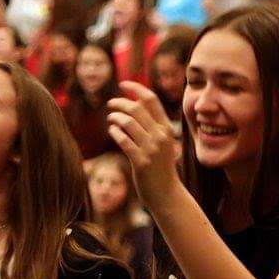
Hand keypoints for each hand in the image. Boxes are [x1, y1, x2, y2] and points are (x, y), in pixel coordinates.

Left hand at [107, 82, 183, 207]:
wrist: (167, 194)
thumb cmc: (161, 167)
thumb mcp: (162, 143)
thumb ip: (152, 124)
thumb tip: (136, 102)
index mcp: (166, 129)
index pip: (151, 99)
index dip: (136, 88)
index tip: (123, 83)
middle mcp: (160, 136)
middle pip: (136, 109)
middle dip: (120, 102)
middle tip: (111, 104)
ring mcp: (151, 149)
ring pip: (128, 123)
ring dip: (115, 117)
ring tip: (111, 119)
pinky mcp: (141, 162)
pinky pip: (123, 141)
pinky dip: (115, 133)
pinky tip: (112, 132)